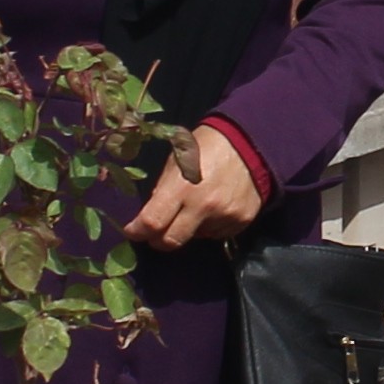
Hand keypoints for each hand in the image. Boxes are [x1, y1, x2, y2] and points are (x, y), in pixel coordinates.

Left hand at [126, 123, 267, 248]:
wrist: (251, 142)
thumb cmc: (206, 146)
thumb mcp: (177, 160)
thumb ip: (162, 189)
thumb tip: (150, 216)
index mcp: (181, 186)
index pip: (152, 222)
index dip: (137, 231)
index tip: (132, 231)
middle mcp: (203, 206)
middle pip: (171, 241)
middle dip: (157, 240)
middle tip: (155, 232)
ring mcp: (223, 216)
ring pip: (194, 238)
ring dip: (187, 229)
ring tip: (194, 208)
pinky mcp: (240, 221)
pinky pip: (215, 234)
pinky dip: (208, 226)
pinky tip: (213, 208)